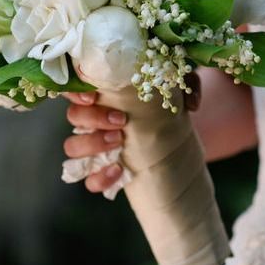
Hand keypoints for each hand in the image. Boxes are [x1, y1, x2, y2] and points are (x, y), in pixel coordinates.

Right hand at [62, 73, 201, 193]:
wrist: (174, 140)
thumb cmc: (166, 107)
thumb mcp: (179, 90)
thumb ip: (187, 84)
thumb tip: (192, 102)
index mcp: (103, 94)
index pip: (76, 86)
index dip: (76, 90)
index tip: (93, 95)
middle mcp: (92, 119)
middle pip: (74, 116)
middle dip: (94, 118)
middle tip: (121, 121)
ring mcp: (94, 147)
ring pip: (72, 147)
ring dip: (92, 144)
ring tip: (119, 141)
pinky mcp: (102, 170)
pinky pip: (88, 180)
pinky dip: (99, 177)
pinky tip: (119, 170)